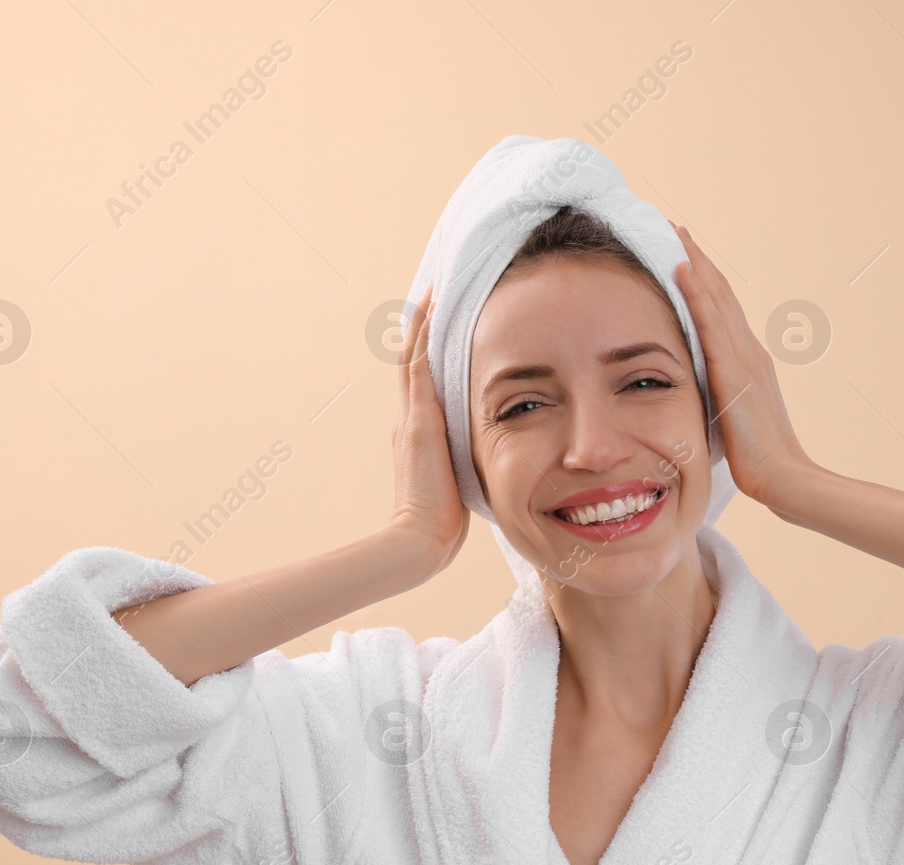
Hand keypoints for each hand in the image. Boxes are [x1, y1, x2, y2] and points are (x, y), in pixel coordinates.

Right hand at [388, 284, 469, 574]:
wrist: (420, 539)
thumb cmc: (442, 523)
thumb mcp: (460, 484)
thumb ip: (465, 467)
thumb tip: (493, 463)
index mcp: (420, 434)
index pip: (425, 384)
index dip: (430, 354)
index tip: (442, 326)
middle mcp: (410, 419)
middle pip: (414, 361)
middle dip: (423, 328)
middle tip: (434, 292)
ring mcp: (411, 416)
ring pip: (414, 355)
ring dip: (423, 322)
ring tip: (434, 287)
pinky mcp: (418, 419)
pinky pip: (419, 364)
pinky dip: (422, 334)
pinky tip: (431, 306)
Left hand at [671, 224, 810, 507]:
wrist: (782, 475)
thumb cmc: (757, 458)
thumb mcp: (732, 417)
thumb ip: (720, 397)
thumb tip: (699, 393)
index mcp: (748, 360)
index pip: (722, 309)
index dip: (704, 278)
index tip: (684, 252)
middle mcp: (749, 349)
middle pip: (721, 292)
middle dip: (699, 258)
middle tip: (677, 227)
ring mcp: (745, 356)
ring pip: (718, 297)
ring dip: (696, 262)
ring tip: (676, 234)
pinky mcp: (735, 370)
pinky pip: (712, 323)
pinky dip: (698, 293)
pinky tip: (683, 269)